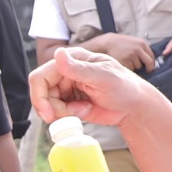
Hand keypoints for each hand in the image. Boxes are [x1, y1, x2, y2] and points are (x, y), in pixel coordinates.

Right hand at [31, 45, 163, 129]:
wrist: (133, 106)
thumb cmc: (124, 86)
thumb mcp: (103, 77)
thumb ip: (80, 68)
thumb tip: (58, 54)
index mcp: (71, 60)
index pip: (41, 76)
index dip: (39, 96)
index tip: (48, 114)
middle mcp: (64, 72)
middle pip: (41, 93)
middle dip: (52, 108)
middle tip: (72, 114)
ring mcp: (66, 88)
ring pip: (48, 105)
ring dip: (62, 112)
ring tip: (83, 110)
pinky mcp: (69, 103)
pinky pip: (57, 113)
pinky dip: (67, 116)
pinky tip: (84, 111)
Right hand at [86, 31, 157, 71]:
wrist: (108, 42)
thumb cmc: (122, 44)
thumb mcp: (134, 42)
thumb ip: (142, 50)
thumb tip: (152, 63)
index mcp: (142, 44)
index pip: (152, 57)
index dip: (152, 64)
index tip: (150, 68)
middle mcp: (138, 49)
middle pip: (149, 63)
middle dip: (148, 69)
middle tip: (147, 71)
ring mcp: (131, 55)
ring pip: (138, 67)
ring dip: (134, 66)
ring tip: (127, 60)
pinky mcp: (125, 61)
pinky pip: (130, 69)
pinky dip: (128, 68)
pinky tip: (123, 62)